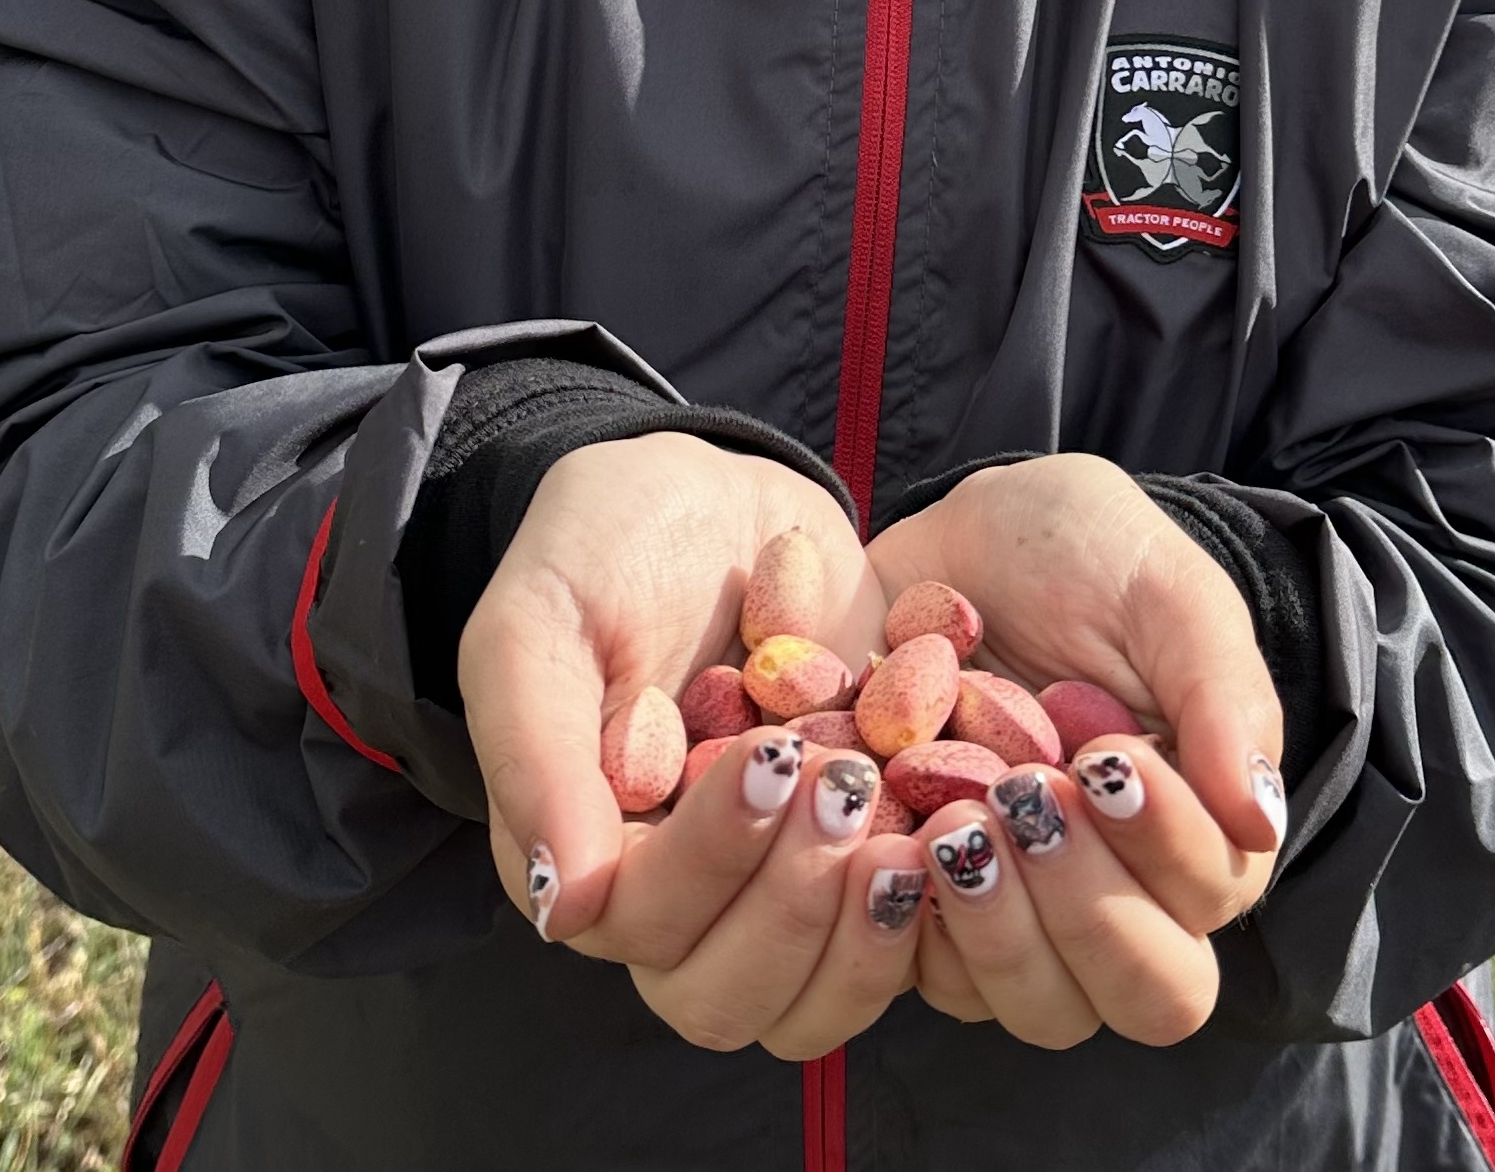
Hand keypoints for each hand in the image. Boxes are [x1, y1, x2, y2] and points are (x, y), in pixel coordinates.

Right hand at [459, 432, 923, 1051]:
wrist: (713, 491)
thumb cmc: (604, 546)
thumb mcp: (541, 619)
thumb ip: (535, 750)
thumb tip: (564, 905)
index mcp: (591, 857)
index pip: (644, 927)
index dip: (711, 863)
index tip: (769, 756)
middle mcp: (683, 898)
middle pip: (729, 997)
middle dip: (791, 910)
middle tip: (842, 787)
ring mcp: (776, 886)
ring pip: (814, 1001)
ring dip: (862, 936)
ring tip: (902, 833)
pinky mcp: (858, 856)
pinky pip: (902, 941)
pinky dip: (933, 900)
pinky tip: (959, 818)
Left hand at [868, 456, 1283, 1046]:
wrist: (959, 535)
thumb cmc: (1086, 553)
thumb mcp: (1164, 592)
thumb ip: (1221, 697)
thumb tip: (1261, 821)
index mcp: (1196, 827)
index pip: (1207, 902)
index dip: (1165, 848)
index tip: (1108, 757)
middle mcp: (1118, 893)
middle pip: (1135, 995)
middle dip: (1084, 909)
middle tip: (1023, 796)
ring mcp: (1019, 909)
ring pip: (1030, 1003)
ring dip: (994, 927)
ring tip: (948, 821)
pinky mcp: (924, 900)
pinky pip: (915, 968)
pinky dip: (897, 915)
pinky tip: (879, 826)